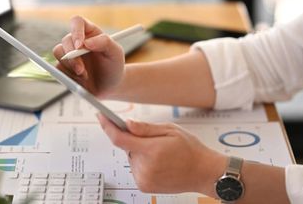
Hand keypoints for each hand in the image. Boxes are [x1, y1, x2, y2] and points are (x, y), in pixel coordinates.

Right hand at [53, 16, 124, 97]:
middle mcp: (77, 41)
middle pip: (66, 40)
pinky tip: (80, 79)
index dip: (76, 31)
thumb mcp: (116, 53)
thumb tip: (86, 42)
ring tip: (85, 75)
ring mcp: (68, 53)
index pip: (77, 22)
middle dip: (72, 56)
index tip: (80, 46)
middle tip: (81, 69)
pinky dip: (67, 74)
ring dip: (70, 65)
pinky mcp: (63, 66)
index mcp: (89, 32)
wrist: (109, 87)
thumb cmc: (114, 66)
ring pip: (58, 52)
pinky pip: (57, 67)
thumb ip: (104, 42)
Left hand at [97, 114, 225, 195]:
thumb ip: (146, 128)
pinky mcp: (144, 187)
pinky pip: (135, 169)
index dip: (107, 126)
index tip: (100, 116)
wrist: (203, 172)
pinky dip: (142, 163)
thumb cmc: (190, 149)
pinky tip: (159, 163)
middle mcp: (145, 167)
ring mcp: (144, 179)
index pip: (119, 139)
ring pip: (131, 158)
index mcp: (151, 150)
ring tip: (160, 154)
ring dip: (139, 153)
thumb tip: (127, 124)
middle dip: (134, 141)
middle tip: (152, 139)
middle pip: (127, 148)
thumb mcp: (170, 130)